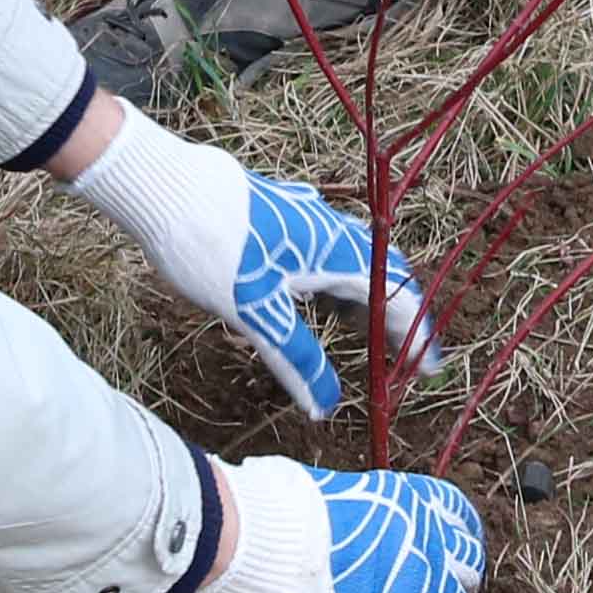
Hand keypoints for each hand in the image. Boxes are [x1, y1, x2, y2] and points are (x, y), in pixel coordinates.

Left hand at [64, 106, 429, 420]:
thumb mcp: (257, 314)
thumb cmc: (214, 249)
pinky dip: (330, 281)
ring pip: (350, 260)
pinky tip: (308, 297)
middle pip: (382, 274)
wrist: (164, 187)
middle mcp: (329, 229)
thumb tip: (325, 405)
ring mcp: (304, 217)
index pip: (397, 295)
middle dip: (393, 317)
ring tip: (355, 333)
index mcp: (337, 252)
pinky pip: (323, 249)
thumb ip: (296, 359)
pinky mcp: (278, 214)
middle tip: (396, 355)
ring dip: (360, 298)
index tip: (428, 367)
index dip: (416, 334)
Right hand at [196, 454, 485, 592]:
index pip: (458, 519)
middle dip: (453, 582)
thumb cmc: (278, 508)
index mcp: (411, 499)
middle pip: (465, 568)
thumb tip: (314, 500)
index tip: (444, 550)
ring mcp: (424, 586)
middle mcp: (429, 539)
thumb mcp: (321, 486)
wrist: (265, 543)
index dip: (453, 538)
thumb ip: (342, 501)